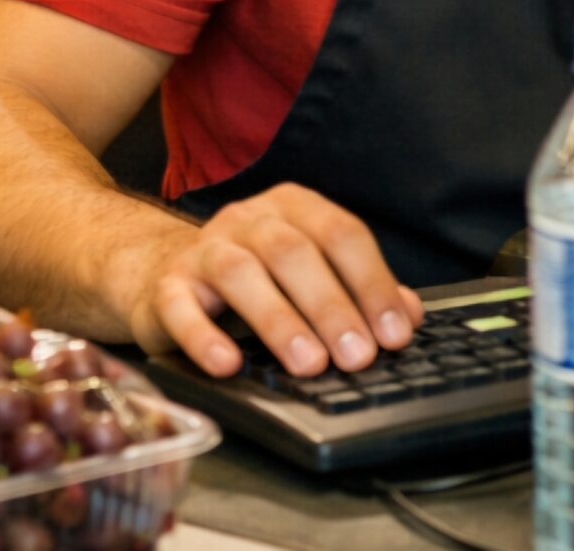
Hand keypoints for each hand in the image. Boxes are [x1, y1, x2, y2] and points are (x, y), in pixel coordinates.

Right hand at [120, 183, 422, 379]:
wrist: (165, 274)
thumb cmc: (255, 277)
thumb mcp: (311, 274)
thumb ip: (359, 290)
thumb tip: (408, 315)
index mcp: (292, 209)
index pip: (340, 234)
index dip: (372, 282)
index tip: (394, 332)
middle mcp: (247, 220)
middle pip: (292, 251)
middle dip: (330, 305)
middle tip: (358, 355)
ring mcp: (203, 250)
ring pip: (239, 272)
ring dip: (278, 320)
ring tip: (309, 363)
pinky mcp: (167, 287)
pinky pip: (181, 306)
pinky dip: (204, 336)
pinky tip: (228, 364)